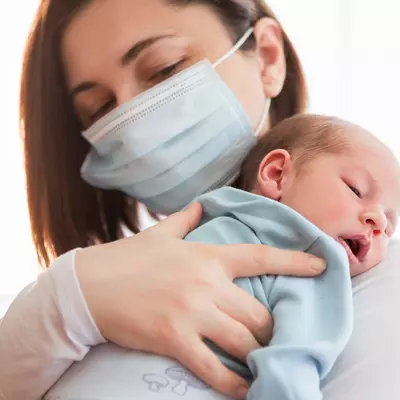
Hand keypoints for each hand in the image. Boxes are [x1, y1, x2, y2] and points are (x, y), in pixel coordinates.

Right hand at [76, 203, 325, 398]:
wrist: (89, 285)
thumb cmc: (126, 258)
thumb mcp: (159, 232)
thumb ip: (186, 218)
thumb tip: (201, 206)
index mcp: (206, 256)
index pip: (260, 256)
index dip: (295, 261)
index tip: (321, 265)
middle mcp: (206, 284)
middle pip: (257, 312)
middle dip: (270, 328)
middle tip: (272, 336)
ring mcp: (191, 312)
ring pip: (243, 339)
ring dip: (258, 354)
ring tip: (265, 361)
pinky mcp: (174, 339)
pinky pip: (214, 368)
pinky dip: (234, 384)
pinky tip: (246, 390)